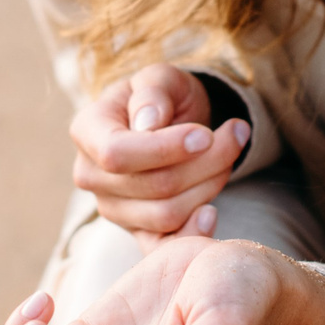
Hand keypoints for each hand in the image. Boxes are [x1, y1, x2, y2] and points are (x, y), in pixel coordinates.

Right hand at [69, 64, 249, 247]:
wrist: (172, 123)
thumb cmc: (163, 97)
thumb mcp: (161, 78)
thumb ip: (154, 92)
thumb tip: (148, 121)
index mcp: (88, 131)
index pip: (117, 153)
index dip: (164, 149)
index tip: (206, 135)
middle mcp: (91, 175)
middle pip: (153, 185)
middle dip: (205, 162)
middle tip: (237, 134)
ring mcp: (112, 208)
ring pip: (167, 214)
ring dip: (210, 185)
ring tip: (229, 157)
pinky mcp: (136, 232)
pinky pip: (163, 246)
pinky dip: (191, 234)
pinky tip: (211, 213)